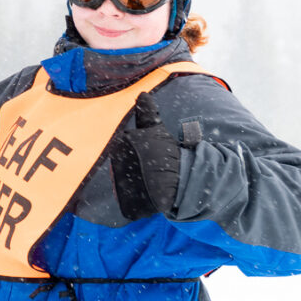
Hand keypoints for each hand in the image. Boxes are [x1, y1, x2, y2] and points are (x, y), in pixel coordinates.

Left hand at [109, 92, 181, 218]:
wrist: (184, 181)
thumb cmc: (170, 154)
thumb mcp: (158, 130)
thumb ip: (147, 113)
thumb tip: (141, 94)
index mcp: (121, 146)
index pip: (124, 149)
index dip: (141, 151)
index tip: (152, 153)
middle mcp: (116, 166)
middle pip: (123, 167)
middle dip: (137, 167)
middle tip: (153, 168)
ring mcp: (120, 187)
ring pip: (125, 185)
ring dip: (137, 184)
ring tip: (153, 181)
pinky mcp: (127, 206)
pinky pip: (128, 205)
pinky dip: (138, 203)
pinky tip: (149, 196)